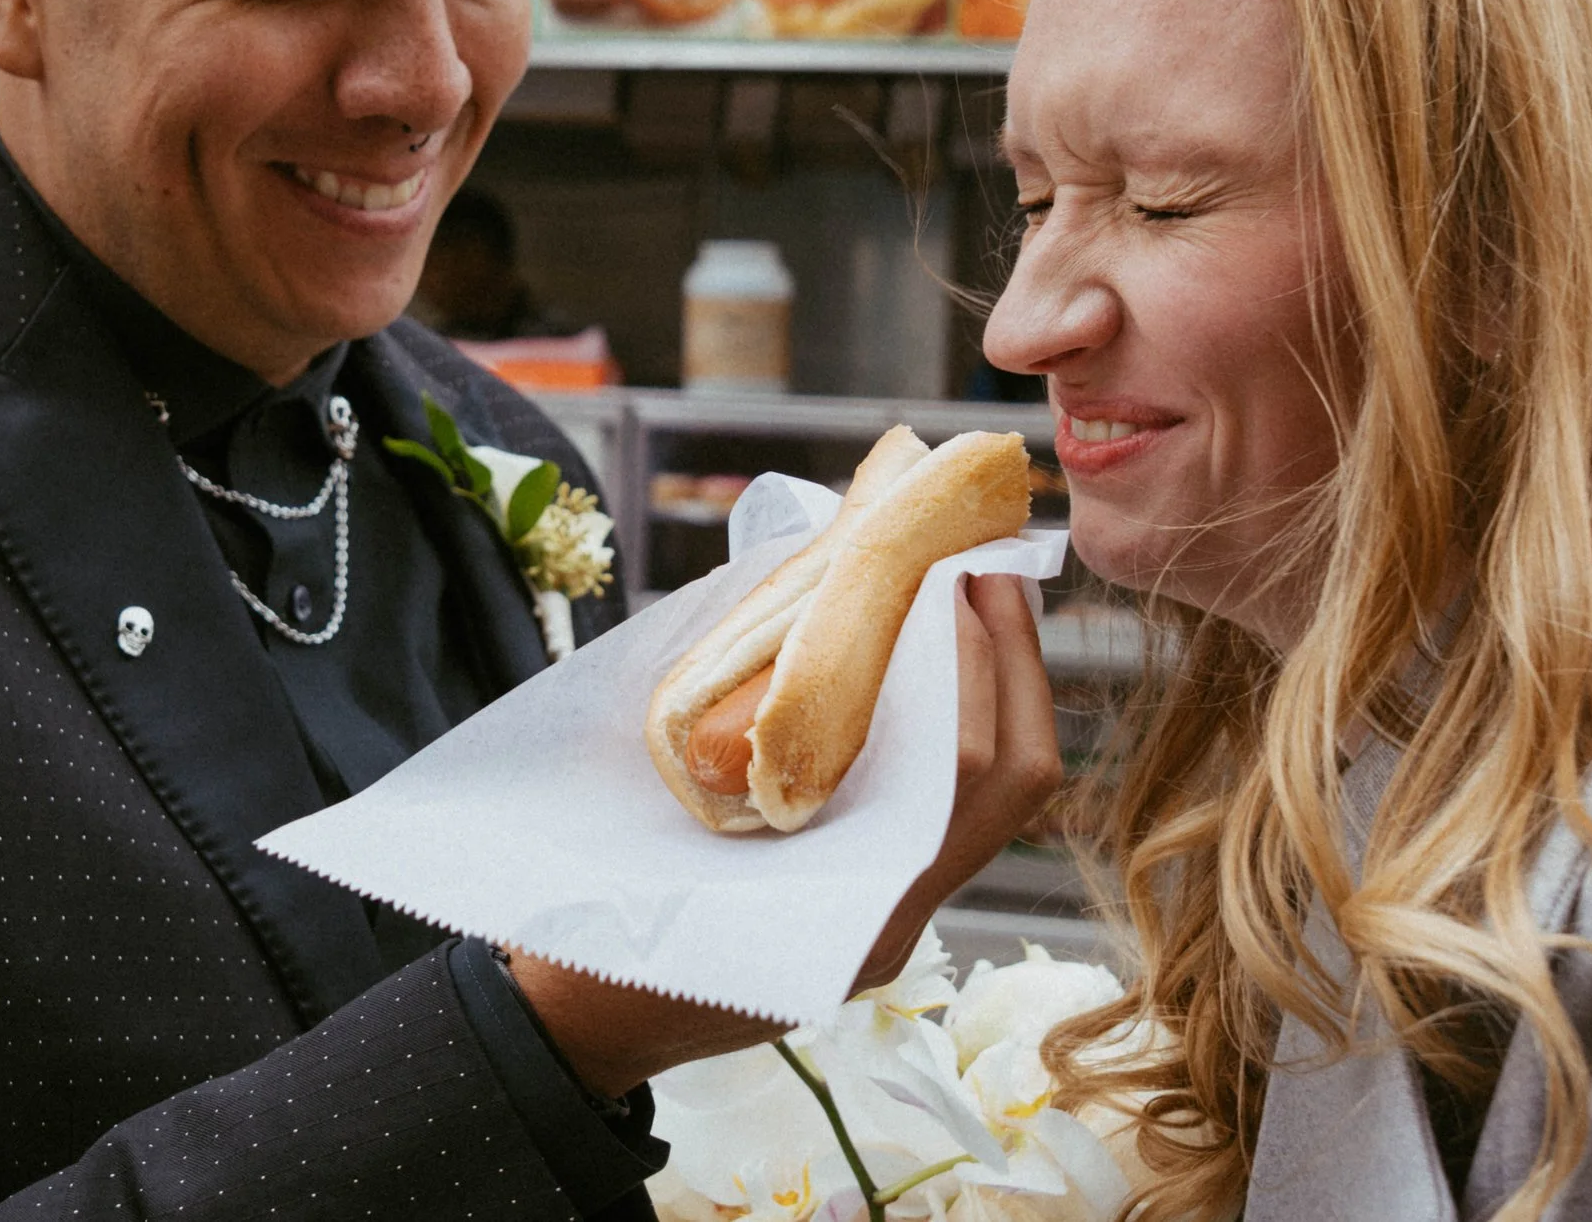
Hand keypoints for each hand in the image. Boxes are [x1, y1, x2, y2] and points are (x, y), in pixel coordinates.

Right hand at [511, 571, 1062, 1094]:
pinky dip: (963, 723)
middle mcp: (898, 915)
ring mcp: (897, 908)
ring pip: (999, 795)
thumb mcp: (661, 825)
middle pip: (1013, 781)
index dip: (975, 666)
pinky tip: (931, 664)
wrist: (578, 1028)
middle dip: (1013, 664)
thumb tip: (810, 612)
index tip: (955, 576)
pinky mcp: (883, 891)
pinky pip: (957, 803)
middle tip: (984, 564)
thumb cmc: (600, 932)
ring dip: (1000, 689)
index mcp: (858, 910)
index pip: (963, 774)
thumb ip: (744, 743)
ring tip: (972, 598)